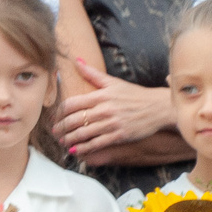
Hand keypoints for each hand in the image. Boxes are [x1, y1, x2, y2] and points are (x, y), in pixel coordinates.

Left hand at [55, 55, 169, 154]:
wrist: (157, 107)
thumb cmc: (134, 94)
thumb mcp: (113, 82)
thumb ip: (92, 73)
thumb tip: (76, 60)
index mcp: (101, 95)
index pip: (72, 103)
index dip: (59, 112)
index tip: (54, 117)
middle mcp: (104, 109)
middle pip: (74, 120)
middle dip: (61, 128)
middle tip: (54, 132)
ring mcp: (112, 123)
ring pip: (83, 133)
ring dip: (69, 139)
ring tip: (62, 142)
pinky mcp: (119, 135)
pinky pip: (96, 143)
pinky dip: (84, 148)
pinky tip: (75, 150)